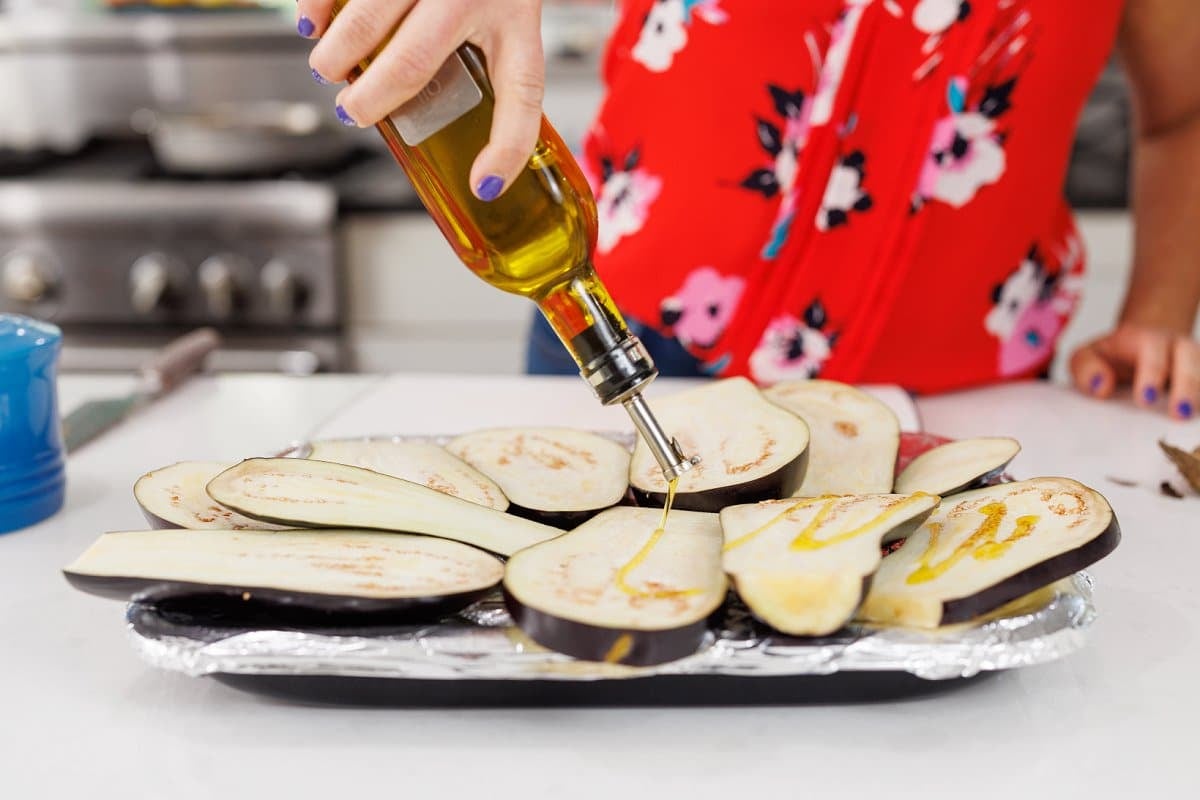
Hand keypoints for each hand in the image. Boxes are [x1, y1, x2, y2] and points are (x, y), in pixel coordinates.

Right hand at [298, 0, 545, 200]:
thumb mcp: (514, 21)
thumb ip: (501, 74)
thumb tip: (482, 164)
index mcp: (517, 23)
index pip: (521, 94)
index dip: (506, 150)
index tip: (483, 186)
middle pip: (413, 63)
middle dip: (371, 100)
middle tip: (352, 111)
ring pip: (368, 20)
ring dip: (338, 56)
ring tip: (329, 69)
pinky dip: (317, 5)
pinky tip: (312, 22)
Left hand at [1069, 322, 1199, 419]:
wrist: (1136, 348)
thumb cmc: (1110, 357)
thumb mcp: (1088, 356)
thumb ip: (1086, 368)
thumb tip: (1101, 387)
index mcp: (1147, 339)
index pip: (1154, 352)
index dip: (1152, 374)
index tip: (1146, 399)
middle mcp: (1177, 348)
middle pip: (1191, 359)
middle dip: (1187, 386)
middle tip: (1180, 414)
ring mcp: (1194, 363)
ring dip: (1199, 395)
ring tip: (1191, 419)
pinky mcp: (1199, 380)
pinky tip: (1197, 420)